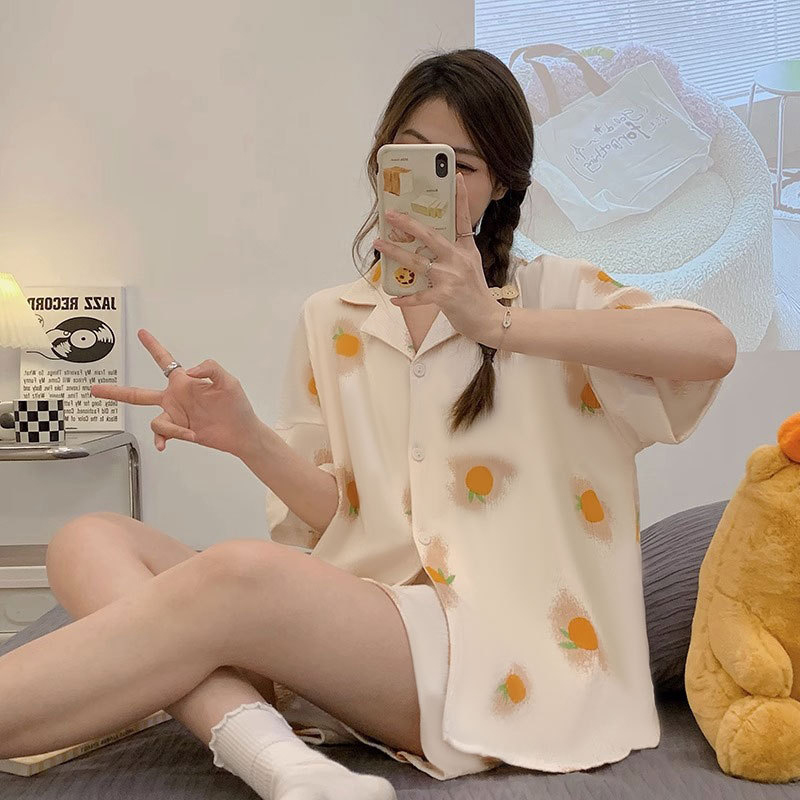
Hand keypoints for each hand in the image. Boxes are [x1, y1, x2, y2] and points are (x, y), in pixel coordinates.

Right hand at [90, 329, 260, 457]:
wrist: (241, 433)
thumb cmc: (236, 405)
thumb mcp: (227, 381)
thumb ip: (210, 368)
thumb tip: (188, 371)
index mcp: (184, 381)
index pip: (164, 360)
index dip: (152, 346)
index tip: (141, 333)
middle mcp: (175, 397)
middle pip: (139, 393)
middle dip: (116, 392)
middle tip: (95, 389)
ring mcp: (175, 415)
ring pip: (155, 420)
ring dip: (173, 429)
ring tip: (192, 432)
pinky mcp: (178, 431)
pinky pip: (162, 433)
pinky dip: (170, 437)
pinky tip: (181, 439)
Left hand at [373, 171, 496, 338]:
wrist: (488, 320)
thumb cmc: (475, 292)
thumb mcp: (471, 265)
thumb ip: (454, 251)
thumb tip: (428, 241)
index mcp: (466, 249)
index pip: (463, 218)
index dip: (460, 197)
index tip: (455, 176)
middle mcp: (458, 259)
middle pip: (430, 236)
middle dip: (407, 224)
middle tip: (390, 215)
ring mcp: (451, 277)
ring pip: (417, 262)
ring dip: (395, 253)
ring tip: (379, 245)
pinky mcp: (445, 297)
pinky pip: (419, 296)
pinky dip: (405, 298)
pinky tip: (393, 297)